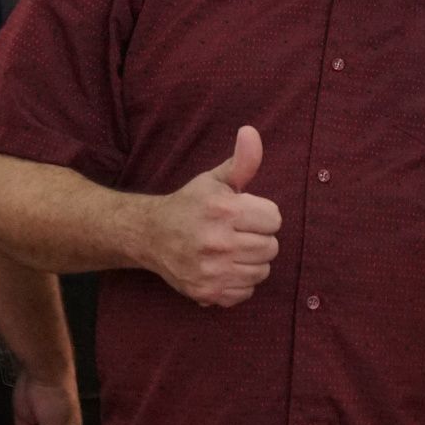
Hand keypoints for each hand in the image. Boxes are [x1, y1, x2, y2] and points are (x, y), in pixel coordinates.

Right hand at [146, 126, 280, 307]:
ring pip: (262, 270)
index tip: (245, 214)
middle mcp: (217, 242)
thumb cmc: (189, 204)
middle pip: (271, 247)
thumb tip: (251, 132)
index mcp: (224, 210)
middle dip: (259, 237)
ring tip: (233, 249)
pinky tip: (225, 268)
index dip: (263, 215)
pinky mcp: (207, 292)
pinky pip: (246, 291)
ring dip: (252, 261)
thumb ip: (242, 160)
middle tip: (238, 232)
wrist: (150, 236)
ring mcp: (211, 271)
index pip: (274, 219)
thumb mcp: (214, 179)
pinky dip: (240, 281)